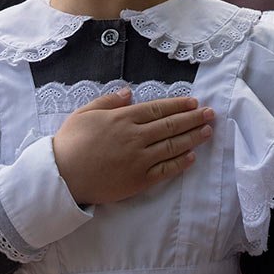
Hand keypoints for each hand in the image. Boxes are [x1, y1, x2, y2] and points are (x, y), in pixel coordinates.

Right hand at [52, 87, 211, 205]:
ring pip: (172, 146)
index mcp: (123, 119)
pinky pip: (164, 171)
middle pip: (171, 126)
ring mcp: (139, 160)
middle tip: (211, 114)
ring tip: (208, 131)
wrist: (62, 176)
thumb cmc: (70, 142)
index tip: (194, 102)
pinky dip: (179, 163)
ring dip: (193, 138)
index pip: (158, 109)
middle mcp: (135, 137)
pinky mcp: (138, 181)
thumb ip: (108, 101)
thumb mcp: (84, 113)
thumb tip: (129, 92)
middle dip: (194, 118)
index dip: (179, 105)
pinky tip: (191, 157)